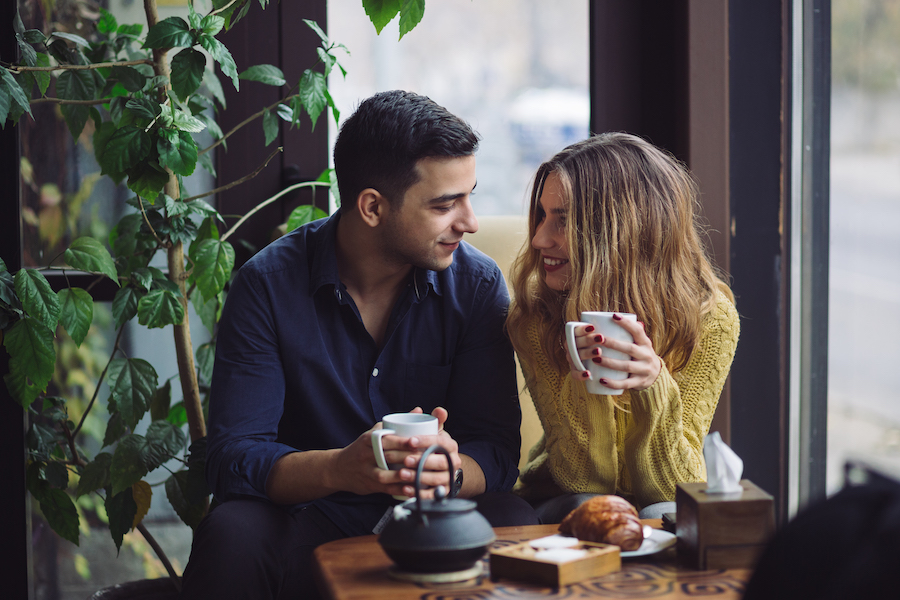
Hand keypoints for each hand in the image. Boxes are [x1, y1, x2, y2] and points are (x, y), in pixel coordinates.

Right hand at [332, 407, 459, 498]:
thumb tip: (418, 410)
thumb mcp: (375, 432)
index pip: (386, 439)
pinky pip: (384, 488)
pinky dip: (397, 490)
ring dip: (400, 476)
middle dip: (406, 458)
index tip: (417, 442)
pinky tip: (410, 491)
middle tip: (425, 459)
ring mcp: (366, 471)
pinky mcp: (369, 485)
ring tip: (417, 476)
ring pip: (384, 474)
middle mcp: (366, 454)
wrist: (340, 468)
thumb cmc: (364, 447)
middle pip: (388, 456)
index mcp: (369, 439)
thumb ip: (396, 423)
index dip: (402, 442)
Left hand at [394, 407, 461, 498]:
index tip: (410, 441)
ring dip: (418, 477)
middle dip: (421, 461)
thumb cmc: (433, 447)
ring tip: (402, 474)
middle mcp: (454, 462)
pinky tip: (407, 489)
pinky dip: (420, 493)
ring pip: (437, 479)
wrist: (441, 468)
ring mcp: (450, 478)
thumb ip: (436, 421)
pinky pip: (433, 494)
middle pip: (440, 463)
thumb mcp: (435, 433)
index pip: (441, 442)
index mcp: (451, 446)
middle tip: (404, 460)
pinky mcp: (443, 492)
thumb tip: (439, 410)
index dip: (426, 441)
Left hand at [567, 315, 661, 391]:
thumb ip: (631, 332)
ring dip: (610, 362)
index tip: (613, 316)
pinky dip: (613, 383)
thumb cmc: (640, 355)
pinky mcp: (639, 383)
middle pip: (630, 348)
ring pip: (626, 366)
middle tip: (598, 339)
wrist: (656, 377)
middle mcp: (647, 355)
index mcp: (645, 343)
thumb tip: (614, 315)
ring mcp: (644, 370)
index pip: (637, 331)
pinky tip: (601, 380)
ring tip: (595, 359)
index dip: (626, 323)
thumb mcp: (641, 344)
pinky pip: (626, 384)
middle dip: (613, 344)